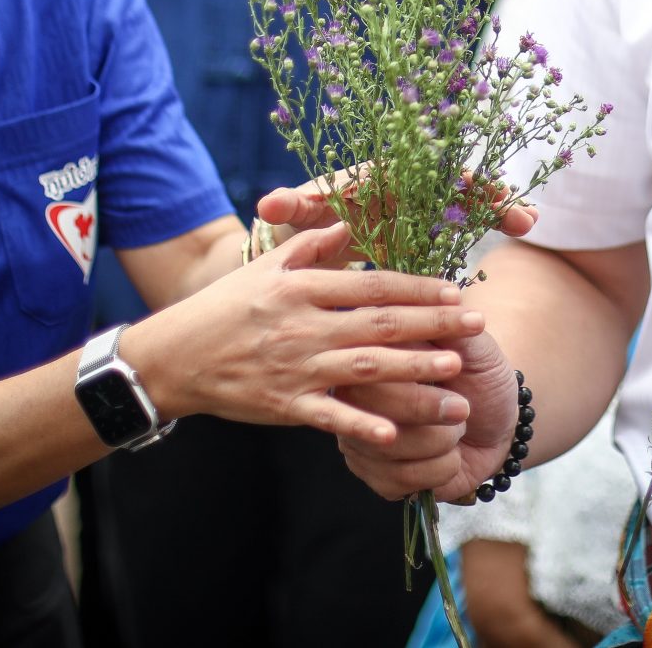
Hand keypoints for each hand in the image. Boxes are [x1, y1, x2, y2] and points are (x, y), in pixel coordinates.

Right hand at [131, 224, 484, 443]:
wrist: (174, 357)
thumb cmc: (225, 307)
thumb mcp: (266, 266)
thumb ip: (312, 245)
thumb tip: (348, 217)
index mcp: (303, 287)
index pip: (372, 284)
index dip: (417, 286)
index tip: (456, 289)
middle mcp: (304, 324)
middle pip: (380, 323)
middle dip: (433, 324)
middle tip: (477, 324)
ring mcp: (295, 366)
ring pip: (366, 369)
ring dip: (413, 371)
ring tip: (455, 370)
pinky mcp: (284, 404)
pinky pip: (329, 416)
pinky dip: (361, 425)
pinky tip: (394, 433)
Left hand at [253, 170, 538, 252]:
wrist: (312, 239)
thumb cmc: (307, 220)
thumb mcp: (300, 215)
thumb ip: (293, 207)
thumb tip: (267, 203)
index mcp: (379, 175)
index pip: (421, 168)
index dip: (449, 178)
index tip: (476, 190)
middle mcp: (407, 183)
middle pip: (453, 182)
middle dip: (487, 194)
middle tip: (521, 214)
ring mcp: (422, 205)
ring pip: (467, 199)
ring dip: (499, 207)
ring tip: (529, 222)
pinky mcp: (429, 228)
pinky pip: (465, 221)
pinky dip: (492, 220)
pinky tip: (523, 228)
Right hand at [336, 328, 519, 501]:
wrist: (498, 421)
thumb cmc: (479, 373)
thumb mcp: (473, 344)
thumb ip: (452, 326)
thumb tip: (442, 301)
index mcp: (371, 350)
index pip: (375, 352)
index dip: (415, 362)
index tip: (454, 365)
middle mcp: (354, 394)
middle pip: (375, 401)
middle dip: (428, 407)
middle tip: (462, 407)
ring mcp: (360, 437)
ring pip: (392, 445)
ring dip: (442, 439)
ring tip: (456, 428)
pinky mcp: (375, 475)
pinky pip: (402, 478)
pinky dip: (441, 468)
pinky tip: (450, 456)